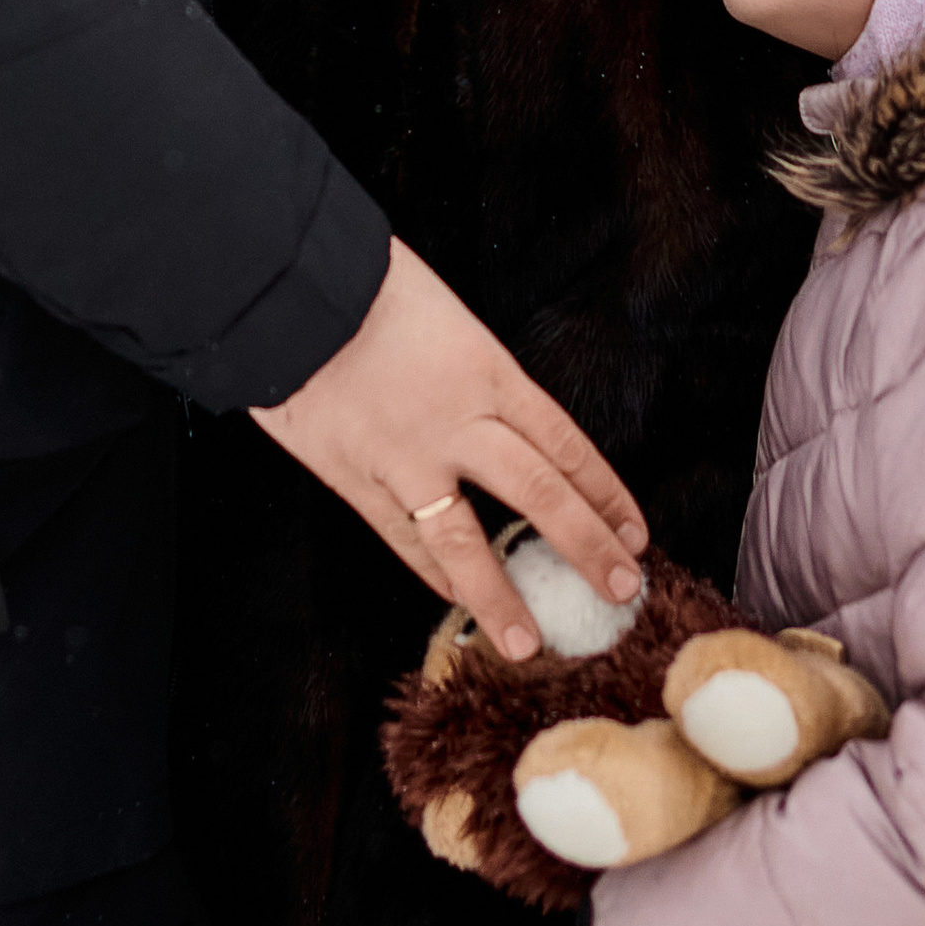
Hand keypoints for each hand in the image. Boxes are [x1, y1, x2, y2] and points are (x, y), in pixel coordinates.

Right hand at [253, 238, 645, 656]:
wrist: (291, 290)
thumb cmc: (367, 282)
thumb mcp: (444, 311)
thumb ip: (473, 368)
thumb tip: (494, 407)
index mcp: (489, 371)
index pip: (566, 444)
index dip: (605, 493)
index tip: (633, 532)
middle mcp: (459, 421)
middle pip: (541, 493)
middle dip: (586, 546)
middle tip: (621, 590)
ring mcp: (407, 458)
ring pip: (468, 539)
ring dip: (501, 596)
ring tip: (528, 644)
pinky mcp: (357, 478)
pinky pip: (403, 537)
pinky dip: (431, 573)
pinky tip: (454, 600)